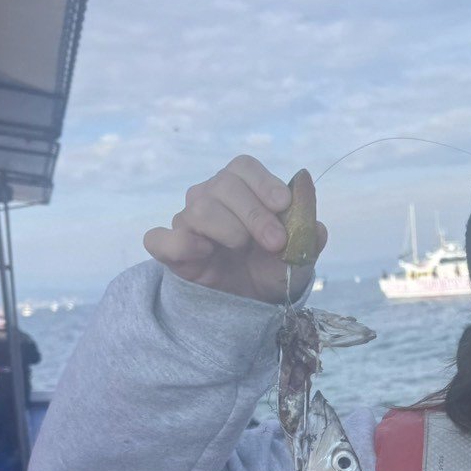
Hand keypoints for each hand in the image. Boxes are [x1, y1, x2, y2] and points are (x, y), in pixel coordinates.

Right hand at [143, 155, 327, 304]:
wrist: (252, 303)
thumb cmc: (273, 269)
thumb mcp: (300, 255)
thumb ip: (308, 233)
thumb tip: (312, 209)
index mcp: (242, 188)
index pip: (243, 167)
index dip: (263, 183)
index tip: (283, 205)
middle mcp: (210, 197)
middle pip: (222, 185)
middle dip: (254, 214)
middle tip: (276, 243)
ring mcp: (187, 222)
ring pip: (198, 209)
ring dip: (228, 230)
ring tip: (241, 248)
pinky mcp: (170, 250)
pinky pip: (158, 238)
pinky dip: (180, 244)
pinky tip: (205, 255)